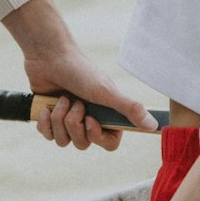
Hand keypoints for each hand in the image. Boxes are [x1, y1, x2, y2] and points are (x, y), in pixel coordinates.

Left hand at [24, 45, 157, 152]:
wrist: (49, 56)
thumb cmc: (80, 72)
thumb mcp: (107, 92)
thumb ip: (130, 109)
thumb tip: (154, 125)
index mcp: (106, 114)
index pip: (109, 144)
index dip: (98, 137)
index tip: (90, 121)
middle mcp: (89, 119)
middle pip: (83, 144)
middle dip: (74, 124)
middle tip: (75, 102)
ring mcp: (68, 120)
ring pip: (64, 141)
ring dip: (60, 120)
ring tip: (62, 99)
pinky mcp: (50, 118)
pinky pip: (47, 135)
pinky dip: (45, 122)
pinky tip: (46, 107)